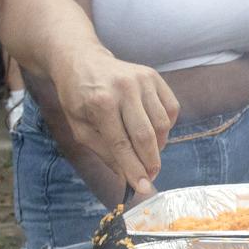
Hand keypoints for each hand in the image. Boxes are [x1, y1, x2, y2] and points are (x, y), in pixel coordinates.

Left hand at [50, 49, 178, 194]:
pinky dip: (166, 126)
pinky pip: (171, 109)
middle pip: (146, 135)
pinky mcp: (154, 76)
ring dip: (158, 146)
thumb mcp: (80, 129)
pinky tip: (153, 131)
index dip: (133, 169)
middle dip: (150, 162)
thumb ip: (105, 152)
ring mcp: (142, 80)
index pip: (121, 144)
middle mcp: (124, 88)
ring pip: (162, 124)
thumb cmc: (77, 98)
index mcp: (100, 103)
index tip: (143, 188)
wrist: (82, 60)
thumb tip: (128, 177)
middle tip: (150, 177)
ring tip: (146, 152)